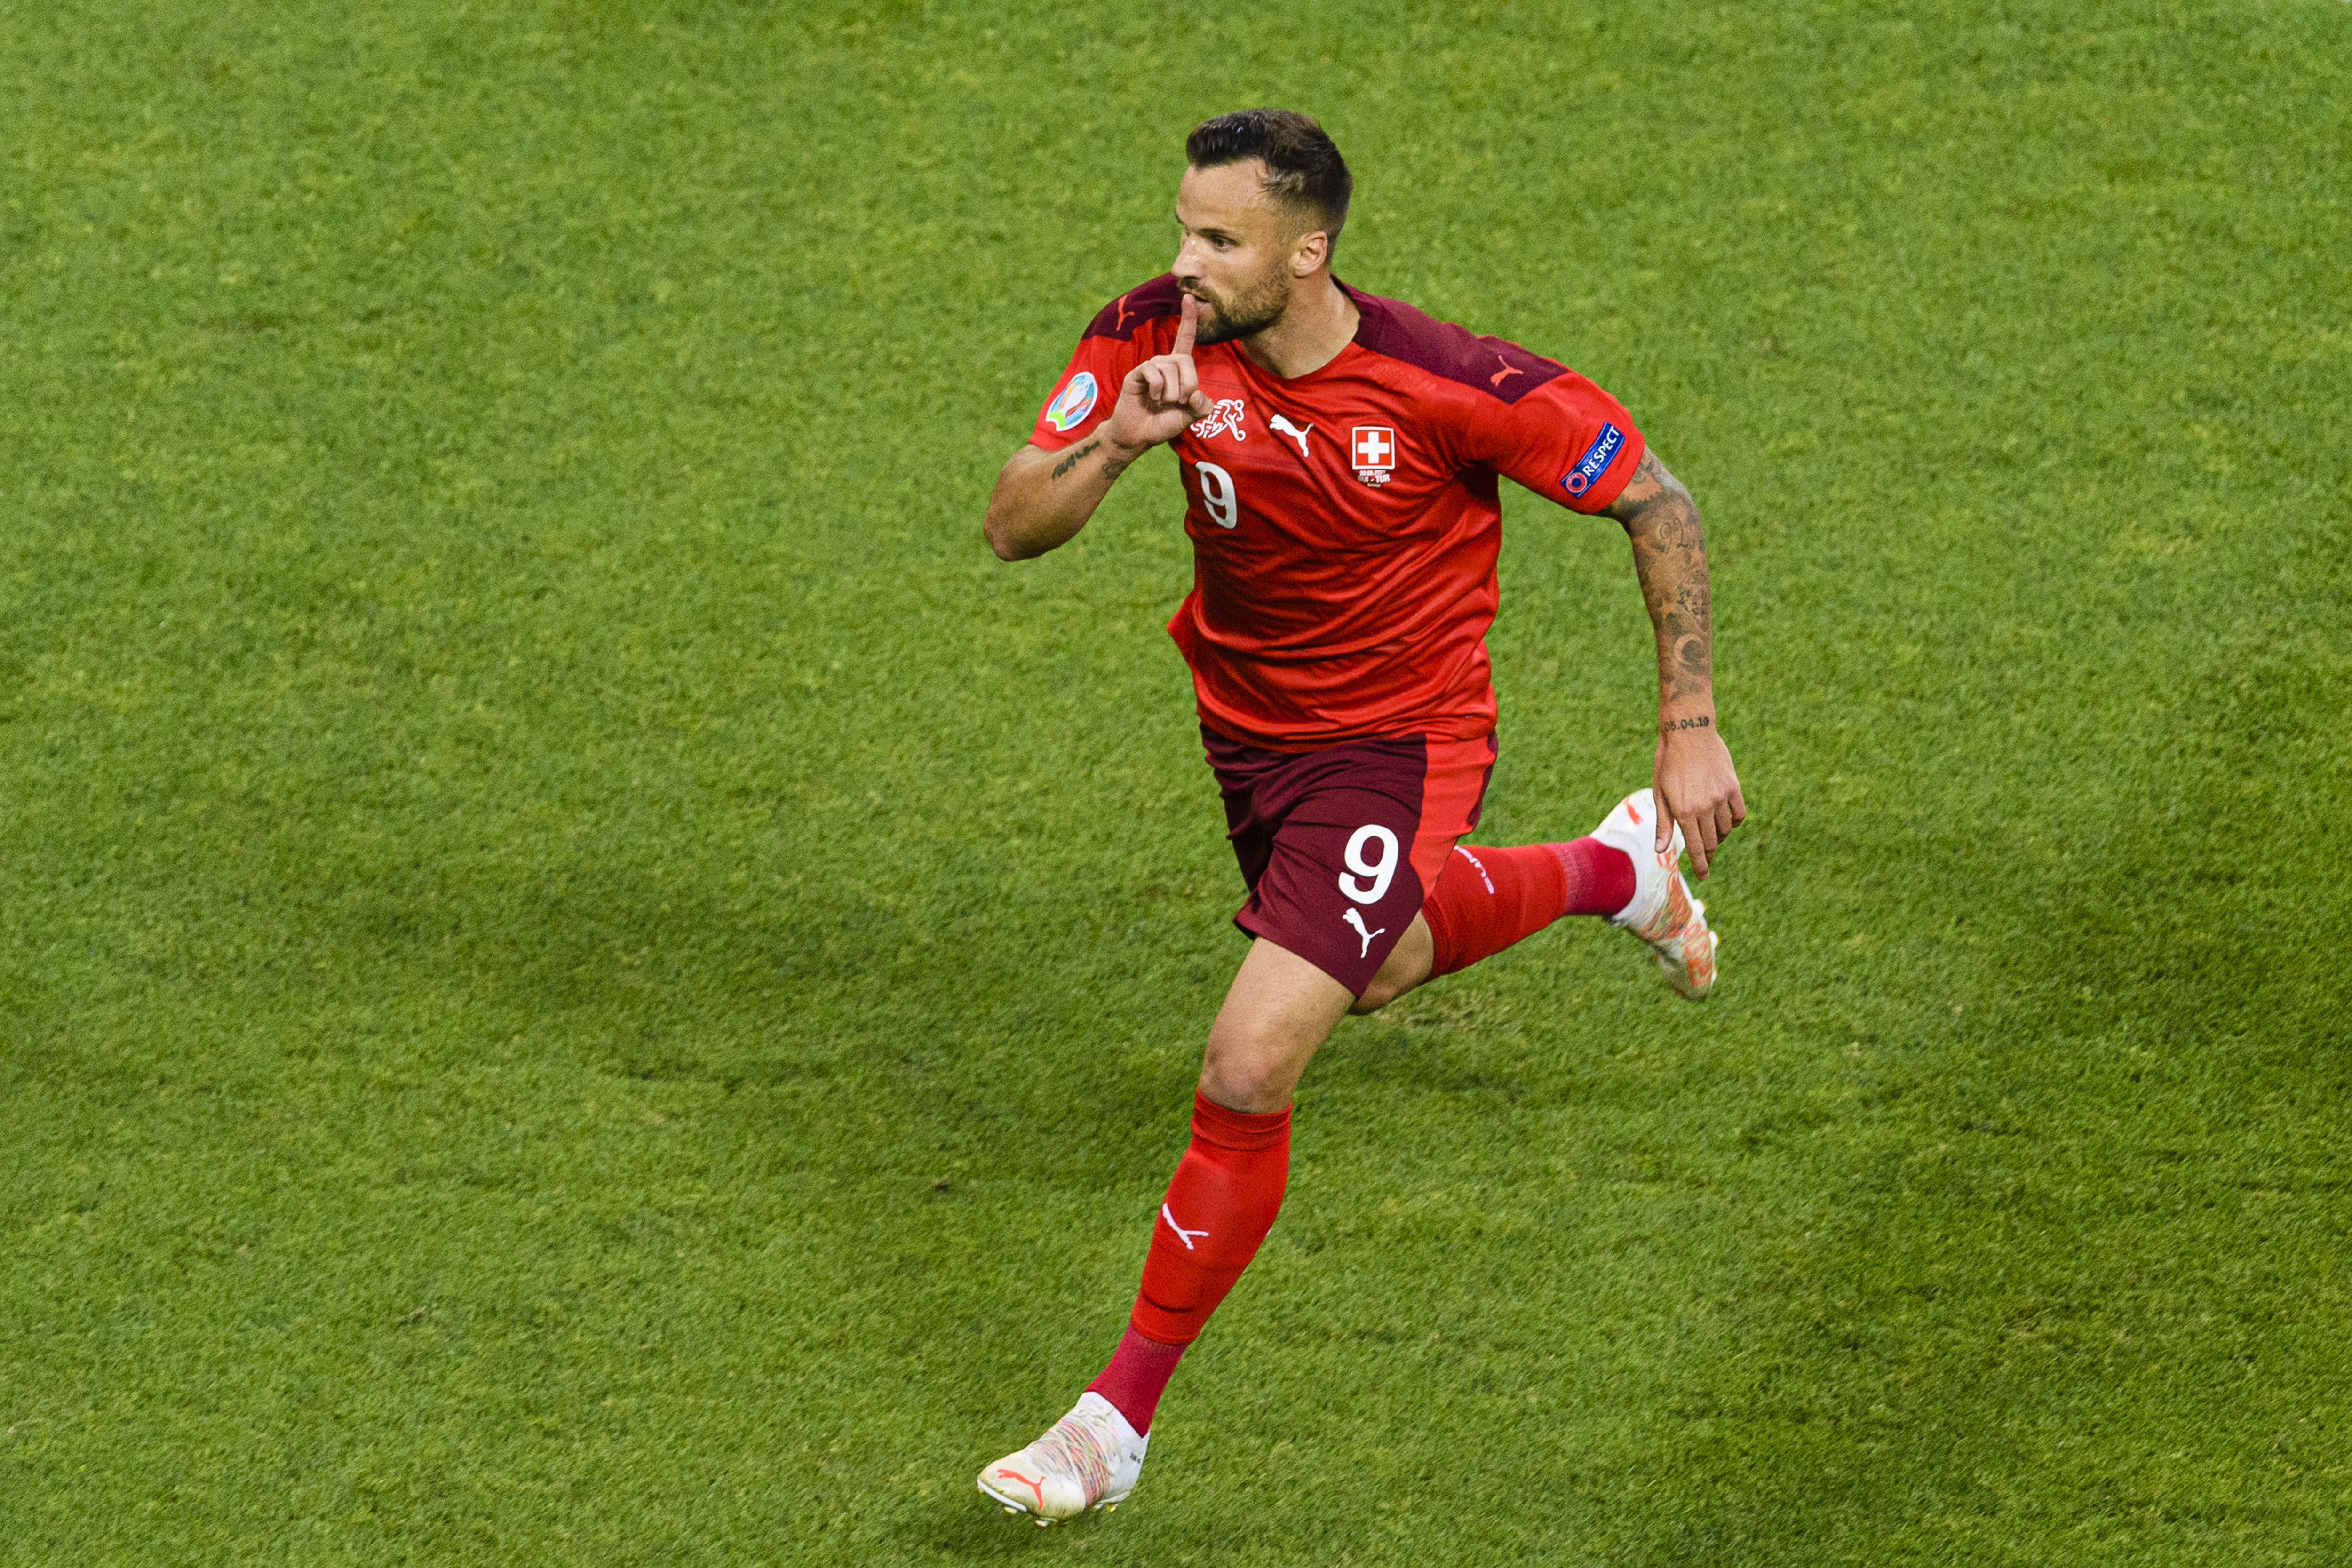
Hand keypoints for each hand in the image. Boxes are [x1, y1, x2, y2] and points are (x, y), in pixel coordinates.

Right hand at [1104, 293, 1212, 455]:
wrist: (1138, 436)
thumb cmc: (1162, 423)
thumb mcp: (1189, 417)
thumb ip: (1201, 407)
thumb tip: (1198, 395)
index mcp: (1178, 369)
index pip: (1185, 339)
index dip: (1188, 319)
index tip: (1189, 298)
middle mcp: (1164, 363)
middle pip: (1185, 360)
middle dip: (1188, 384)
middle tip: (1180, 402)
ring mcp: (1150, 367)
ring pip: (1170, 368)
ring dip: (1172, 392)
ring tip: (1162, 403)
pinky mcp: (1137, 374)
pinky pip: (1154, 372)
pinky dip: (1158, 389)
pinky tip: (1153, 398)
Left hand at [1653, 724, 1745, 877]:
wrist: (1687, 732)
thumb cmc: (1667, 763)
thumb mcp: (1659, 793)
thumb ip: (1664, 823)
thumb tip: (1661, 850)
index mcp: (1683, 811)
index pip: (1695, 847)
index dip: (1700, 865)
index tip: (1703, 876)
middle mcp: (1704, 807)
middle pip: (1711, 842)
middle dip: (1708, 854)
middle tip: (1705, 859)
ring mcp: (1720, 797)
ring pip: (1725, 829)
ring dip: (1719, 837)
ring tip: (1711, 837)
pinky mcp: (1733, 786)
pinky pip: (1739, 813)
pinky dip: (1734, 822)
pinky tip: (1726, 822)